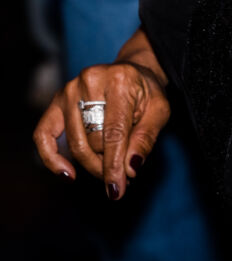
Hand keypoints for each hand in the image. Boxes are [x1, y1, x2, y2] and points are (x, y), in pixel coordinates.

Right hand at [33, 61, 169, 200]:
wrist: (133, 72)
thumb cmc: (147, 93)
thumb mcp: (159, 110)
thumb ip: (146, 138)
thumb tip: (130, 168)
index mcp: (120, 80)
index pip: (114, 132)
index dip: (114, 165)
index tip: (117, 189)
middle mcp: (90, 80)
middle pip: (93, 140)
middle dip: (107, 164)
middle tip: (122, 174)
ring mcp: (69, 89)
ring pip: (74, 143)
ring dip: (90, 163)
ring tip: (107, 168)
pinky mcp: (56, 100)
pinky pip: (43, 135)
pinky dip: (52, 159)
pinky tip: (67, 174)